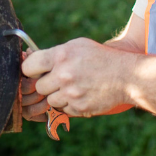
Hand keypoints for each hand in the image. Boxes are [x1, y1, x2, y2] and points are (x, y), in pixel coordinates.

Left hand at [21, 37, 137, 116]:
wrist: (127, 76)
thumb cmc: (101, 57)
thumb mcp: (78, 46)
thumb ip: (55, 53)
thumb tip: (32, 59)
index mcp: (61, 56)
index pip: (28, 67)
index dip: (30, 71)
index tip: (35, 72)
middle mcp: (63, 75)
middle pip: (38, 87)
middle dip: (46, 85)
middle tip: (58, 80)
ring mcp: (71, 93)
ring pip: (50, 100)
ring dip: (58, 96)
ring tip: (73, 87)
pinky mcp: (79, 107)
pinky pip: (63, 110)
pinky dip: (69, 105)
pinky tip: (82, 95)